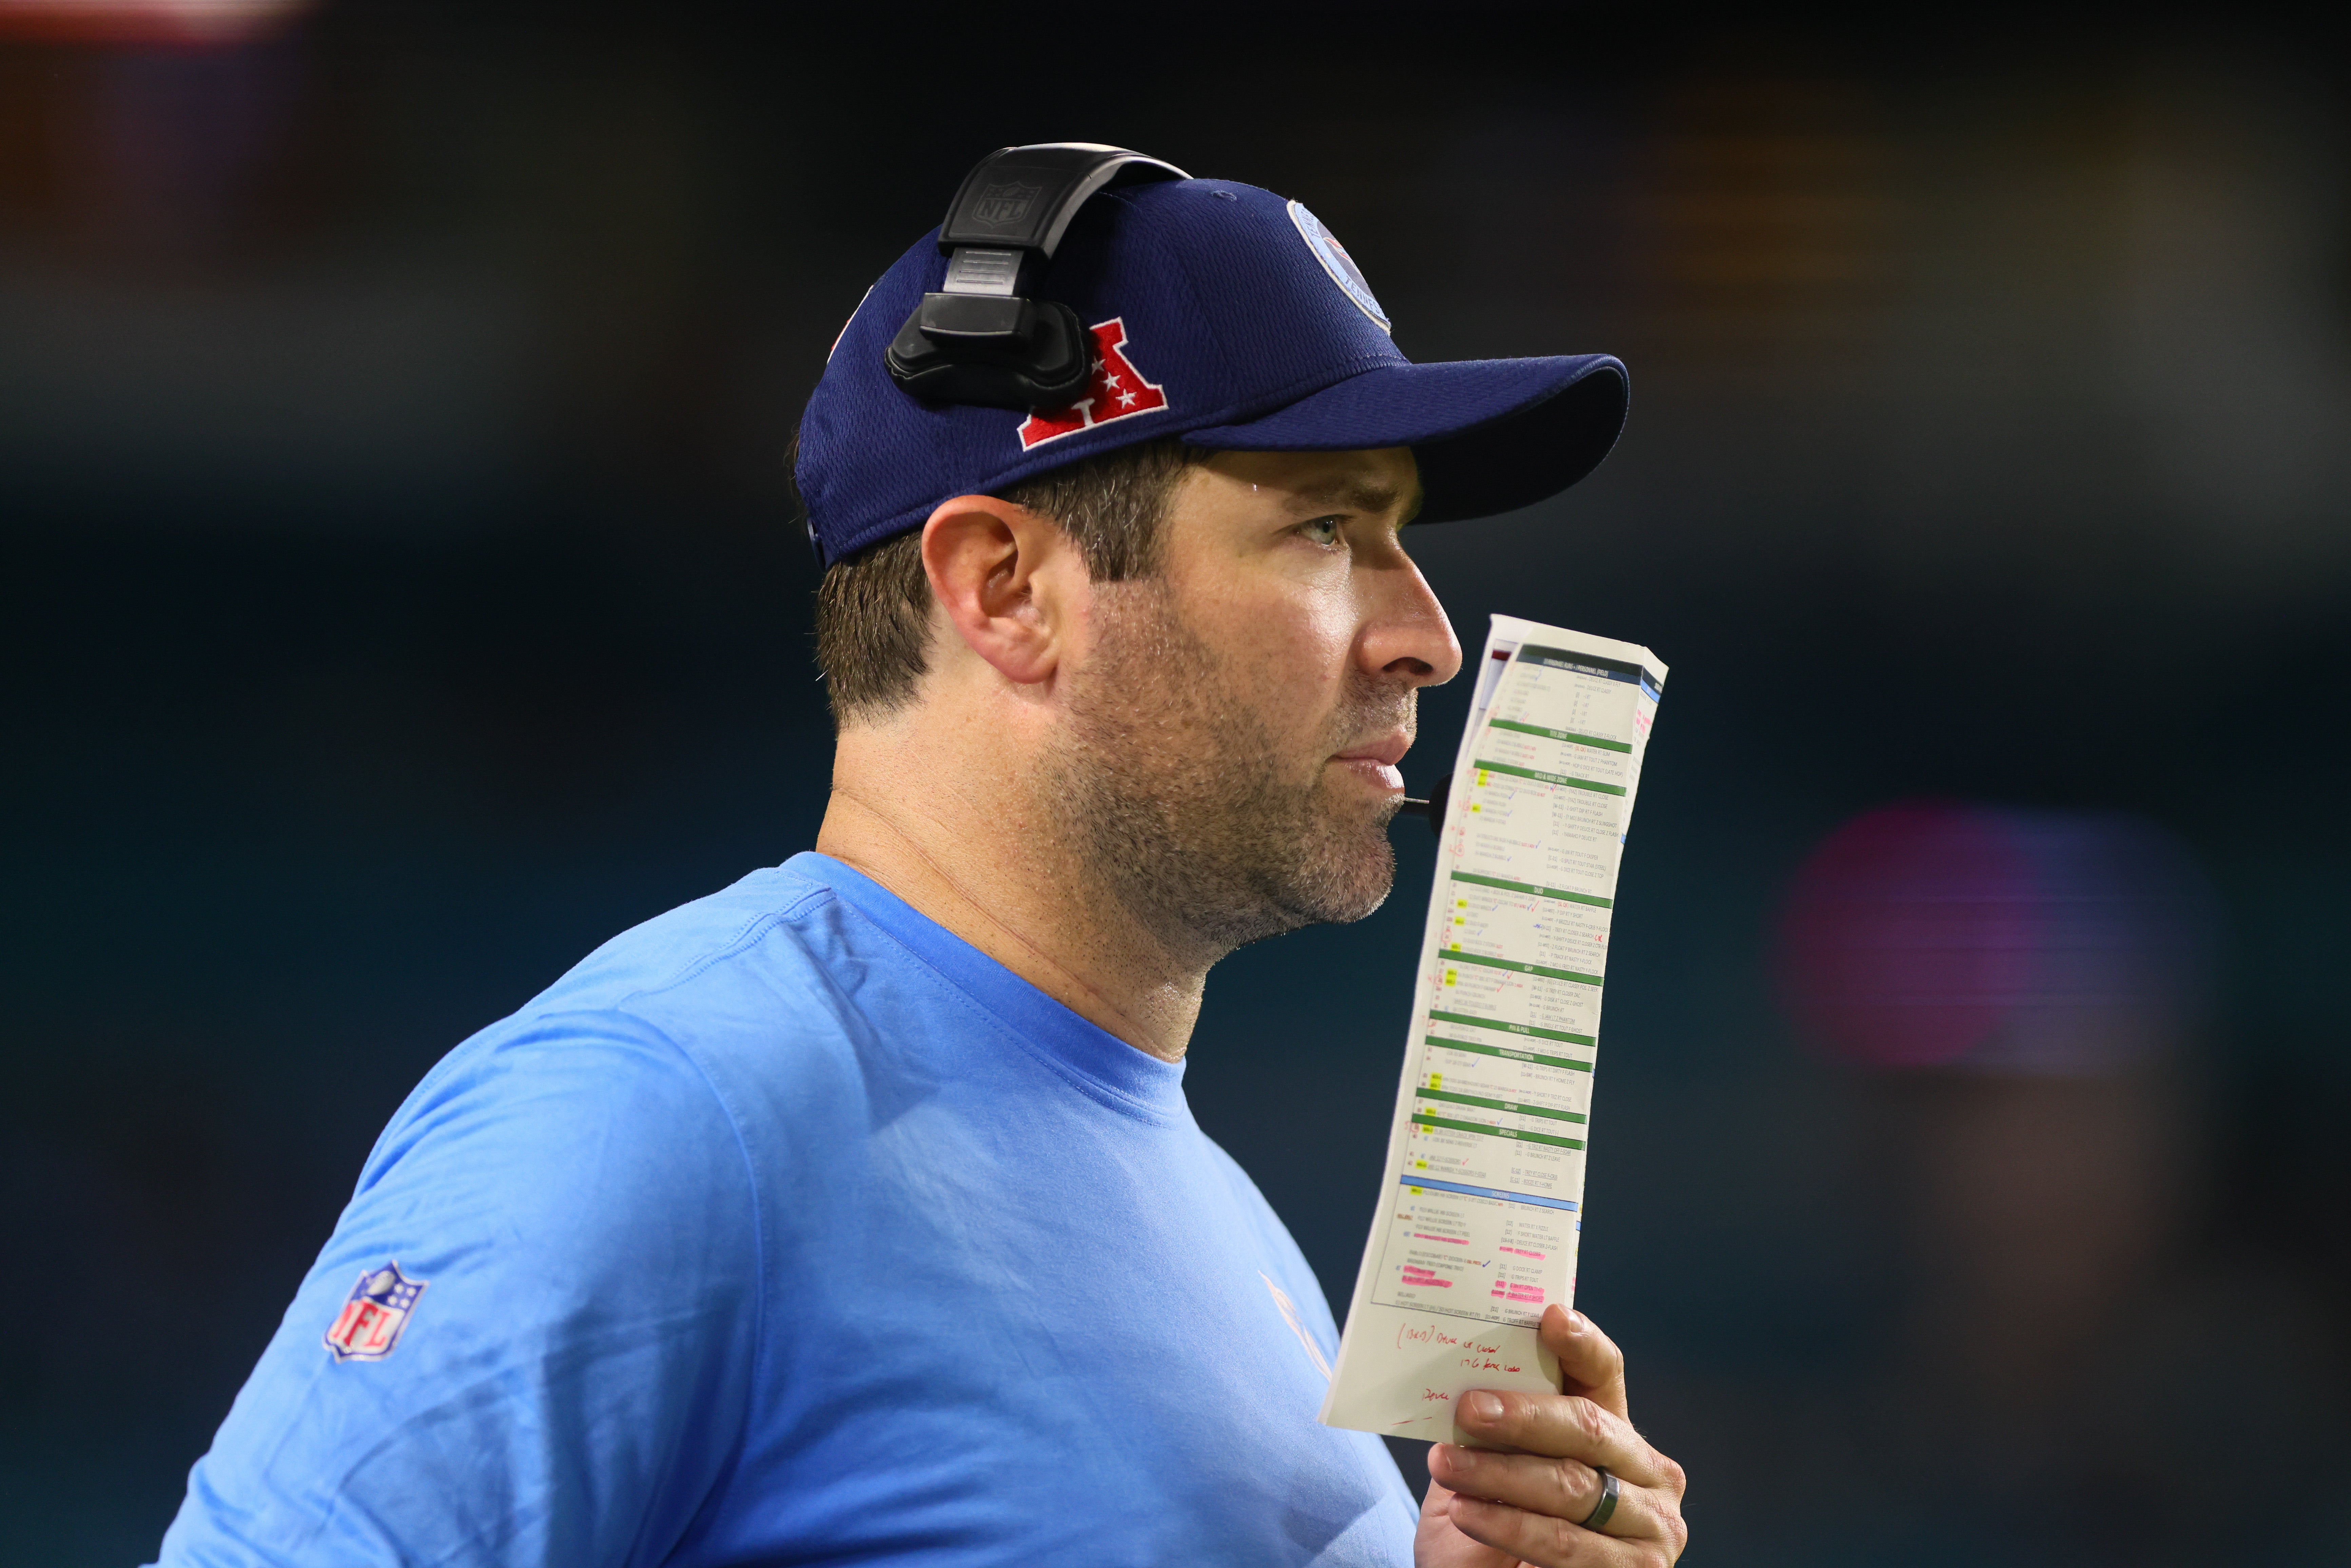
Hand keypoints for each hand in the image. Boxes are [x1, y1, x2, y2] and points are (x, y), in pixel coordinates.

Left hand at [1413, 1306, 1687, 1567]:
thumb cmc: (1501, 1522)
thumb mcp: (1496, 1465)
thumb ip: (1497, 1426)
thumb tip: (1461, 1376)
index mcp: (1616, 1429)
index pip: (1605, 1373)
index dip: (1582, 1343)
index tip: (1550, 1317)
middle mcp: (1648, 1473)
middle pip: (1588, 1428)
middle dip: (1523, 1416)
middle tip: (1468, 1409)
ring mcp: (1650, 1526)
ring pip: (1571, 1487)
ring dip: (1500, 1475)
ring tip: (1445, 1466)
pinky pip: (1564, 1542)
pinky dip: (1509, 1525)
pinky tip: (1466, 1513)